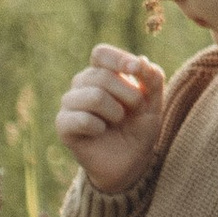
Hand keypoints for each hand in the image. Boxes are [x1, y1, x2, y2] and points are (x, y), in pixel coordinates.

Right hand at [55, 43, 167, 194]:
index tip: (136, 70)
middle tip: (132, 111)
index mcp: (102, 72)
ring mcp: (70, 104)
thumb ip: (152, 79)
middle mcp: (82, 84)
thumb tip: (141, 60)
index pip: (101, 53)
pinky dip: (98, 127)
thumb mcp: (154, 103)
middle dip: (128, 95)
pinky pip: (81, 119)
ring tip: (116, 122)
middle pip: (101, 76)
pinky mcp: (63, 126)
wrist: (130, 162)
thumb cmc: (139, 128)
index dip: (118, 59)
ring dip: (115, 112)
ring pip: (93, 96)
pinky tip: (100, 132)